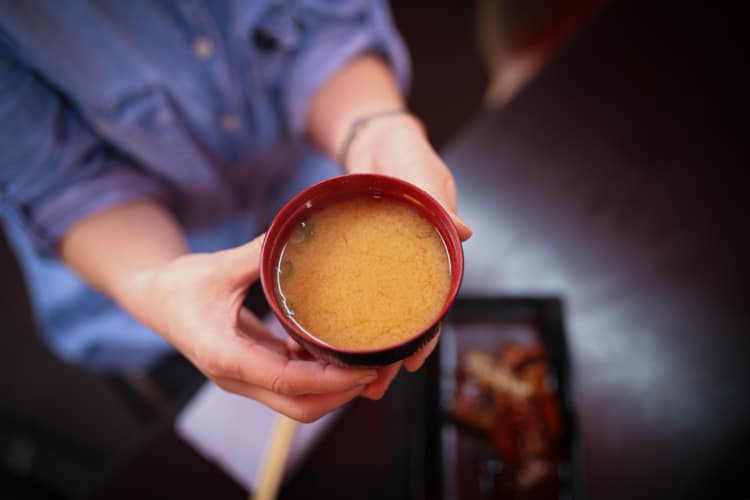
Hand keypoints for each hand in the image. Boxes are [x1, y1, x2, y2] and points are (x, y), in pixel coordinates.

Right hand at [127, 234, 379, 421]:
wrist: (153, 300)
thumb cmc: (180, 285)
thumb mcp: (219, 266)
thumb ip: (257, 254)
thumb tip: (295, 233)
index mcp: (226, 356)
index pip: (288, 382)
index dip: (330, 380)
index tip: (362, 368)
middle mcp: (237, 377)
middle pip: (300, 407)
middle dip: (342, 393)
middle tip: (376, 367)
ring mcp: (244, 378)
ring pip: (298, 401)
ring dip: (333, 387)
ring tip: (365, 359)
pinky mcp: (251, 371)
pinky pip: (291, 384)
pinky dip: (318, 373)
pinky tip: (333, 346)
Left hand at [345, 113, 472, 379]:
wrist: (377, 140)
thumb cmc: (408, 154)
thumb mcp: (424, 174)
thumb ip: (440, 202)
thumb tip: (465, 232)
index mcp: (429, 254)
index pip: (430, 302)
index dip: (423, 333)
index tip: (413, 363)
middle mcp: (404, 266)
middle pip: (398, 318)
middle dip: (388, 354)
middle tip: (370, 386)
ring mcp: (379, 265)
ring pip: (371, 312)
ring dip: (360, 343)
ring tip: (343, 374)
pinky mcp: (355, 258)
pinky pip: (346, 291)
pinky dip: (336, 314)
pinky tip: (320, 335)